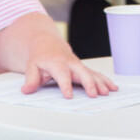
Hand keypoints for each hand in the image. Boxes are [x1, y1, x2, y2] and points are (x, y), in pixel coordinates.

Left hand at [0, 12, 118, 98]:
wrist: (47, 43)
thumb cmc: (40, 56)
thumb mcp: (31, 66)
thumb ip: (31, 79)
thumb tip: (26, 90)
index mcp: (57, 62)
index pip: (62, 74)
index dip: (65, 85)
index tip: (68, 96)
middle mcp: (70, 63)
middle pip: (82, 72)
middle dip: (89, 83)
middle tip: (94, 94)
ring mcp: (78, 65)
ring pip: (91, 73)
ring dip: (100, 83)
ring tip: (107, 92)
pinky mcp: (83, 68)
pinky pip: (96, 74)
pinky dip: (105, 80)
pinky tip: (113, 87)